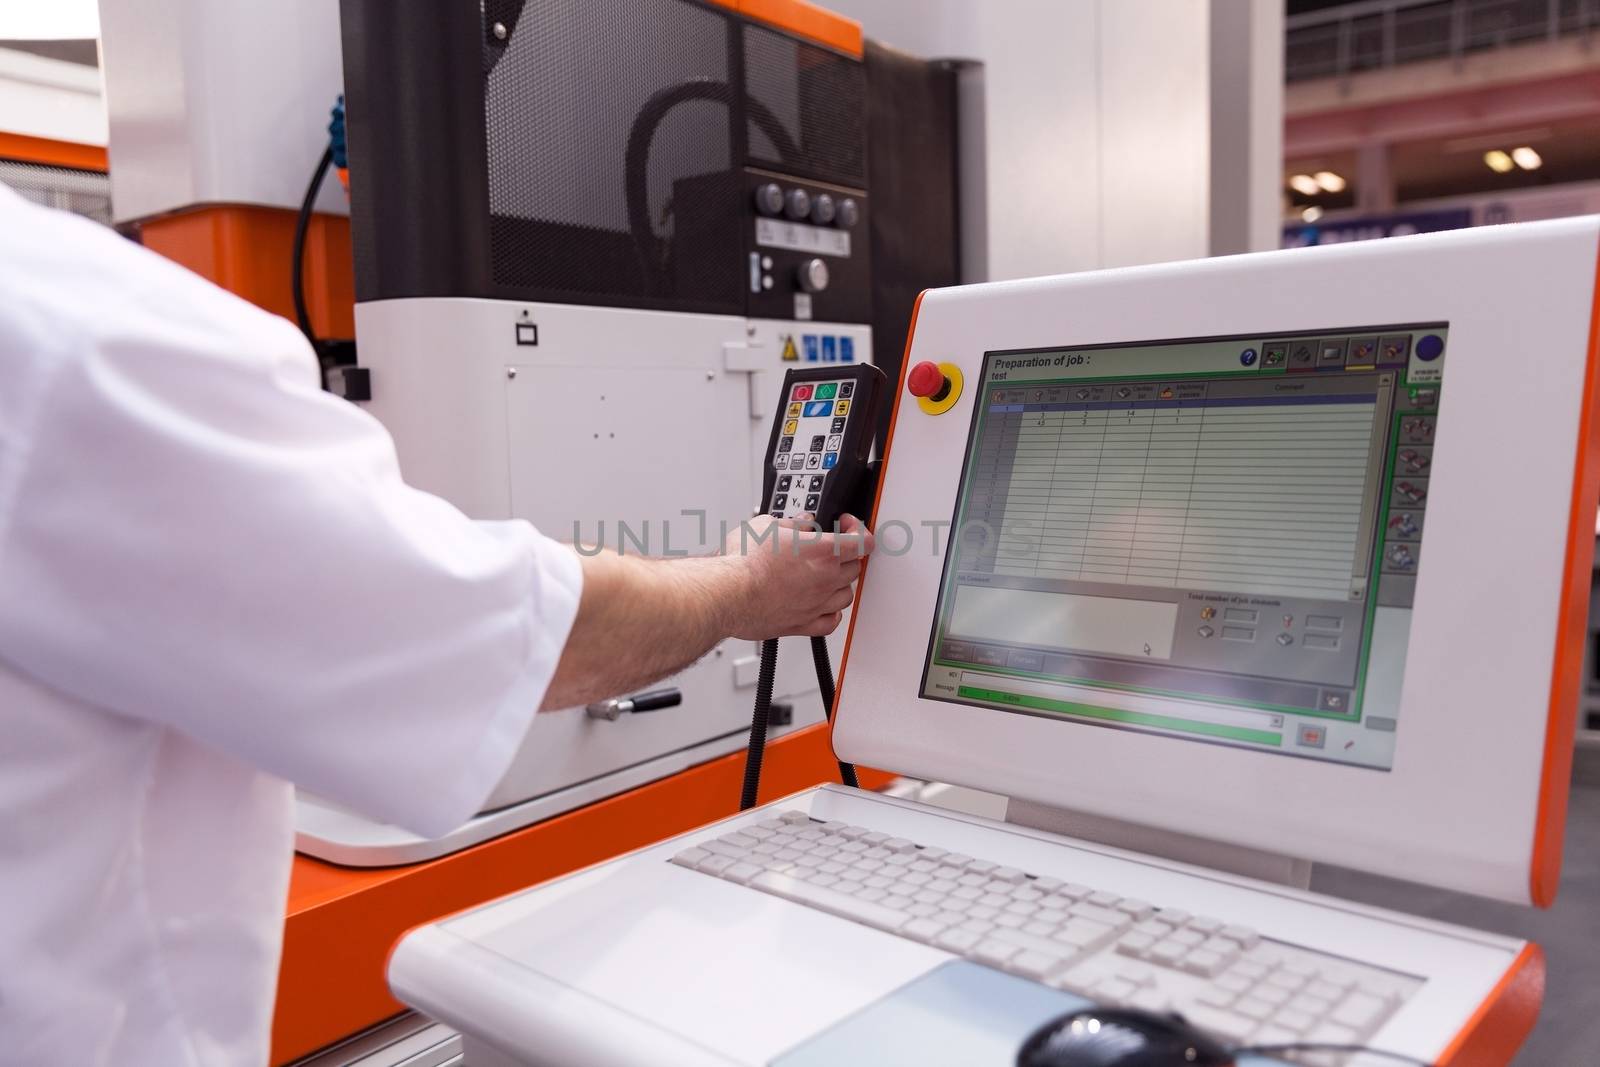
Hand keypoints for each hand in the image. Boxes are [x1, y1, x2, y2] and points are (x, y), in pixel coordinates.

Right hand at [721, 514, 873, 638]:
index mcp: (822, 551)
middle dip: (846, 554)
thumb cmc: (742, 562)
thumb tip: (801, 523)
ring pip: (846, 595)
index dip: (857, 528)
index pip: (861, 541)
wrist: (725, 593)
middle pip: (854, 567)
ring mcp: (815, 604)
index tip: (847, 525)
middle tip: (831, 548)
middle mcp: (824, 579)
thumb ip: (791, 524)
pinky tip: (825, 606)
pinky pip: (831, 622)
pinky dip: (832, 613)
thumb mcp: (766, 525)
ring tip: (828, 575)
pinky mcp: (801, 625)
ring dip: (841, 583)